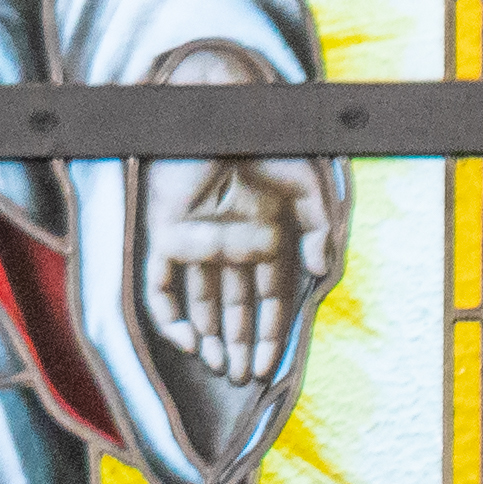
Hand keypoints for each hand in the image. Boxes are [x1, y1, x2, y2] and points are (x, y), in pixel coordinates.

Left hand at [134, 45, 335, 394]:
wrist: (218, 105)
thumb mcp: (305, 181)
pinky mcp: (162, 232)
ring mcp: (193, 236)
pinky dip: (173, 315)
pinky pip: (161, 284)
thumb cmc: (264, 137)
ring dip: (210, 336)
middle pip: (231, 303)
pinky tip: (190, 341)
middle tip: (243, 377)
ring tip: (222, 368)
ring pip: (199, 300)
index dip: (268, 330)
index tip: (268, 365)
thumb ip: (319, 223)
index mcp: (261, 231)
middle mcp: (226, 239)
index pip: (265, 293)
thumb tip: (321, 267)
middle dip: (239, 342)